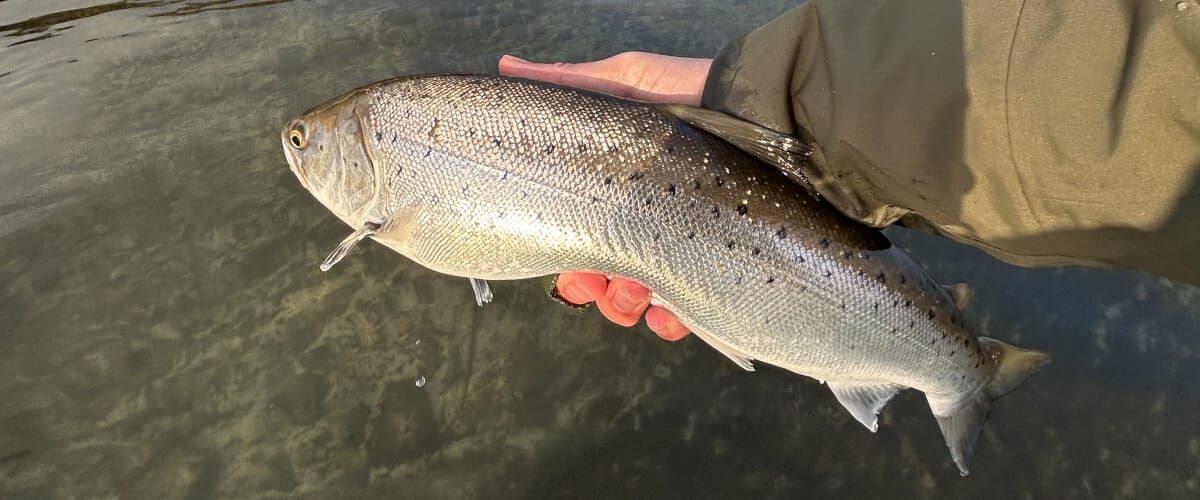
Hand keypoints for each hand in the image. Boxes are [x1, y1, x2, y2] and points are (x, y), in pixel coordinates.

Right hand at [499, 51, 709, 340]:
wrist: (763, 110)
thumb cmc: (691, 93)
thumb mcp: (625, 82)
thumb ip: (567, 85)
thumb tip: (504, 67)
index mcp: (612, 190)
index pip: (572, 236)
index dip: (562, 257)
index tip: (563, 262)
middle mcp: (642, 221)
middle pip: (598, 277)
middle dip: (590, 288)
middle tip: (598, 281)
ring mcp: (680, 247)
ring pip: (634, 301)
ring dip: (625, 306)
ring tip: (638, 290)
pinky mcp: (718, 267)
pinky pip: (687, 313)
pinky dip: (670, 320)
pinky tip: (669, 312)